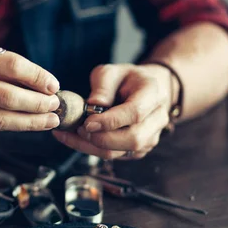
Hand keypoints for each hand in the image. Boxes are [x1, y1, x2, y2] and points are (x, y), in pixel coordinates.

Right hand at [0, 37, 60, 131]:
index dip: (37, 76)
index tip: (53, 85)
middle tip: (55, 106)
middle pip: (8, 97)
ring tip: (49, 120)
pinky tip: (26, 123)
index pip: (11, 65)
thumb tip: (37, 80)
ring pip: (0, 120)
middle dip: (38, 104)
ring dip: (31, 122)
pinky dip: (11, 125)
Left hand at [52, 63, 172, 158]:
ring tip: (71, 135)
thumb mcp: (112, 72)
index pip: (135, 113)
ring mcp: (150, 136)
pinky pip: (116, 155)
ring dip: (92, 147)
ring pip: (122, 152)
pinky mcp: (139, 149)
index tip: (88, 122)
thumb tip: (92, 105)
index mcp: (152, 93)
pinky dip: (93, 150)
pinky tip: (77, 139)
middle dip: (101, 138)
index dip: (110, 121)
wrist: (145, 90)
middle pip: (133, 139)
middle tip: (79, 129)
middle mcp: (156, 118)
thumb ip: (102, 86)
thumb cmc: (127, 79)